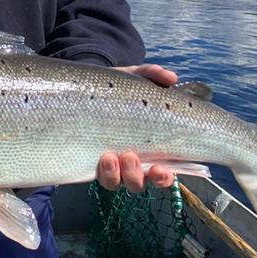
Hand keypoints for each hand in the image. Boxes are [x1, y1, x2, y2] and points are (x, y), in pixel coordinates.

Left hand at [96, 63, 177, 191]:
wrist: (84, 88)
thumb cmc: (117, 89)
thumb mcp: (133, 78)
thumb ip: (152, 75)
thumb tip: (171, 77)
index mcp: (148, 147)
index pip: (162, 172)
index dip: (164, 177)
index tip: (162, 168)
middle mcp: (130, 162)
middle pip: (139, 182)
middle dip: (138, 176)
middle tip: (130, 156)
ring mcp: (111, 164)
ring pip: (118, 183)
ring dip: (118, 175)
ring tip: (111, 156)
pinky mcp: (91, 162)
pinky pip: (101, 178)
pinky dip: (105, 172)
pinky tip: (103, 157)